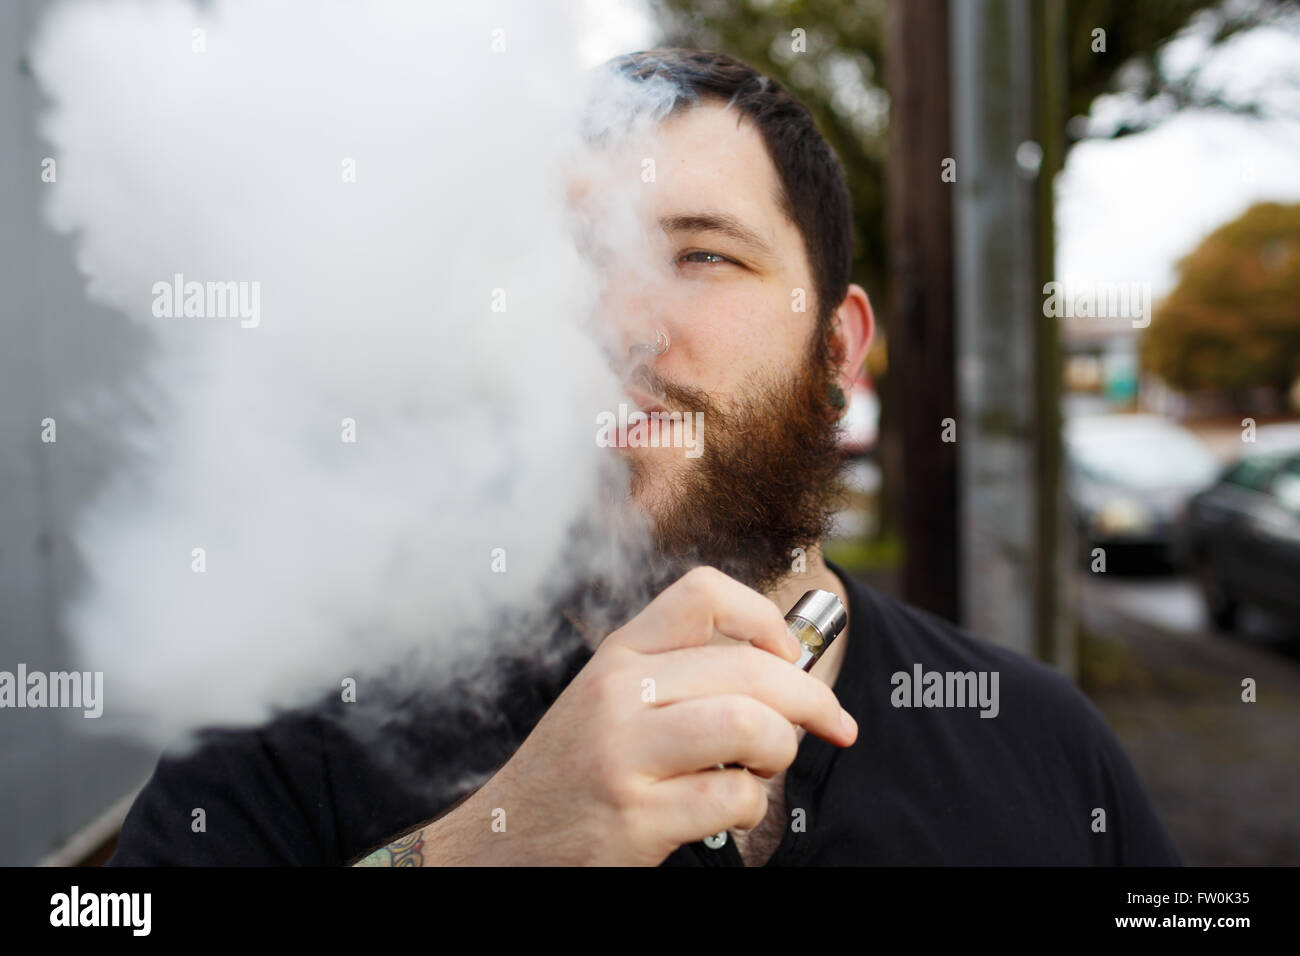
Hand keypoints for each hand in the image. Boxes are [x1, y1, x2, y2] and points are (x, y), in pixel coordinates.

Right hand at [425, 566, 856, 864]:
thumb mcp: (610, 699)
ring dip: (782, 751)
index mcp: (619, 654)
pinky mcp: (635, 816)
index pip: (703, 593)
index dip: (765, 616)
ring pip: (750, 726)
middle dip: (812, 699)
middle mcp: (618, 692)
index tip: (791, 654)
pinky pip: (733, 798)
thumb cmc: (575, 769)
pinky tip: (730, 810)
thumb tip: (784, 668)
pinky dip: (752, 808)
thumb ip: (678, 676)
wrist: (504, 839)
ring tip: (766, 767)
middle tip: (831, 724)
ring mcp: (624, 754)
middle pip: (750, 667)